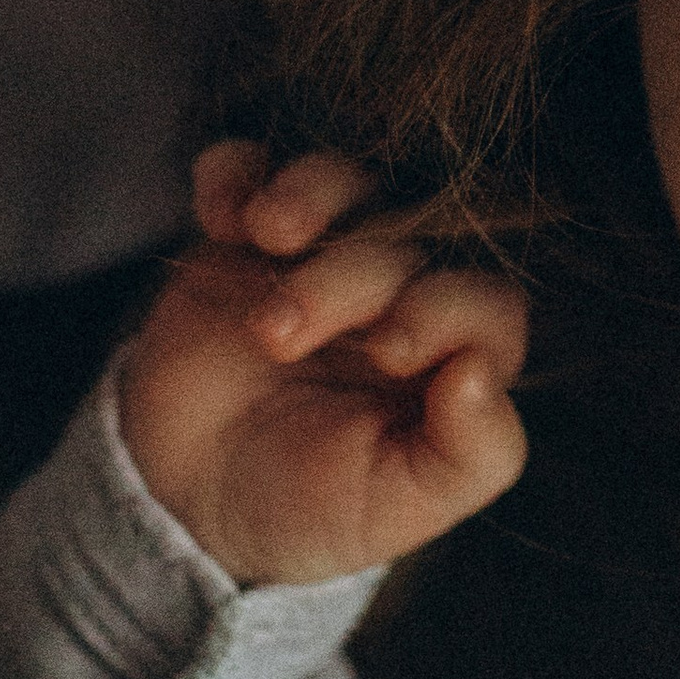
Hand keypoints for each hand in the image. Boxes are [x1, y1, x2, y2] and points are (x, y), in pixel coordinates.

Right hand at [119, 146, 527, 585]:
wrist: (191, 505)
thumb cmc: (313, 509)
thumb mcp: (398, 509)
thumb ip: (472, 456)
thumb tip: (482, 374)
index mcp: (452, 354)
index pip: (488, 300)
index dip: (448, 308)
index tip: (388, 351)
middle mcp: (399, 293)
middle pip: (411, 235)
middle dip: (353, 274)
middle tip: (280, 337)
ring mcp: (320, 255)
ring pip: (344, 182)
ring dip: (310, 196)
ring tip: (268, 238)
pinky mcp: (241, 237)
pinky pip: (248, 169)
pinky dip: (236, 174)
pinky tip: (221, 218)